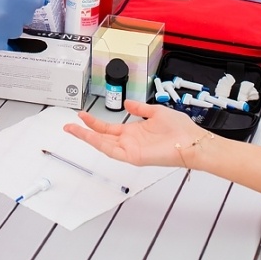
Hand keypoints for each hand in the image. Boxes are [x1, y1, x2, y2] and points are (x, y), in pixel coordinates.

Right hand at [0, 0, 38, 49]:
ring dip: (11, 24)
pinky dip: (1, 36)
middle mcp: (8, 14)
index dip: (34, 0)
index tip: (33, 0)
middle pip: (26, 17)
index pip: (36, 2)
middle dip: (21, 11)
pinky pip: (3, 43)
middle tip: (10, 5)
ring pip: (15, 31)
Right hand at [64, 100, 200, 168]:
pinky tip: (90, 137)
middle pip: (101, 137)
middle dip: (84, 131)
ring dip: (87, 137)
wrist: (192, 141)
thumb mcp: (156, 112)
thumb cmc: (179, 129)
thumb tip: (127, 103)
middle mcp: (129, 142)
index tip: (81, 114)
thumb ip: (140, 108)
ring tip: (72, 129)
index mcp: (133, 132)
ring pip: (103, 145)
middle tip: (68, 125)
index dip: (93, 122)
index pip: (108, 128)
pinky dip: (100, 144)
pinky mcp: (134, 157)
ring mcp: (130, 150)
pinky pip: (113, 152)